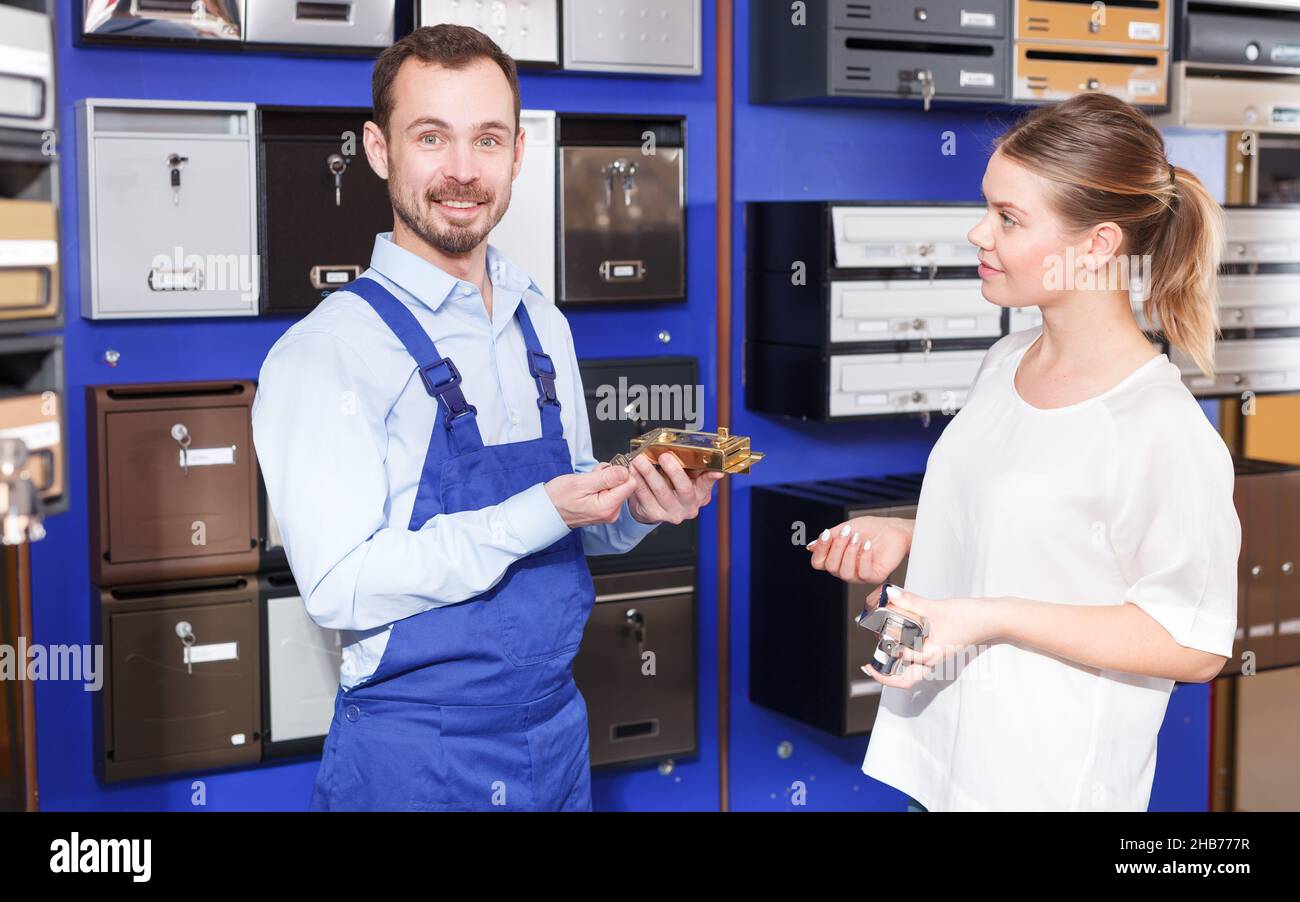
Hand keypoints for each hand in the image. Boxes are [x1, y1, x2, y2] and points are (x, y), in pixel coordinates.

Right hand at [544, 463, 638, 527]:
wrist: (547, 510)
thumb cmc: (558, 498)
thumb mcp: (581, 482)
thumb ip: (606, 477)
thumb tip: (625, 471)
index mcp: (608, 507)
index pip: (630, 483)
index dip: (620, 470)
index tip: (607, 468)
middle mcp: (611, 512)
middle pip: (625, 484)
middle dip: (610, 475)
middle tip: (592, 477)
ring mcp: (608, 512)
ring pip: (617, 486)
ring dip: (604, 478)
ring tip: (588, 482)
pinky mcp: (605, 509)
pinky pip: (610, 491)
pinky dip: (601, 484)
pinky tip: (589, 486)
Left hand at [626, 452, 724, 524]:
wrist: (655, 507)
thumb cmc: (673, 489)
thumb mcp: (690, 481)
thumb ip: (700, 473)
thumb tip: (716, 471)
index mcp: (700, 496)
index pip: (706, 484)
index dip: (709, 477)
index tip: (713, 469)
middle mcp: (688, 507)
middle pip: (683, 488)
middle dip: (674, 470)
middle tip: (664, 456)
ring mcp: (671, 513)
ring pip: (660, 491)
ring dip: (649, 473)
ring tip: (640, 460)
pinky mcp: (654, 514)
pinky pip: (644, 496)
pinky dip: (637, 481)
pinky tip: (632, 471)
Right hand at [807, 516, 912, 592]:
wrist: (895, 529)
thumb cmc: (872, 529)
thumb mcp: (846, 528)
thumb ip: (829, 537)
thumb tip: (810, 546)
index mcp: (837, 558)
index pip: (818, 563)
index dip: (820, 550)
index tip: (827, 534)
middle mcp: (846, 568)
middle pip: (830, 567)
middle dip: (837, 547)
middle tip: (848, 532)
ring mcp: (859, 574)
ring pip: (844, 572)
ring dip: (850, 552)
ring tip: (858, 538)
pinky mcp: (874, 576)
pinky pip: (863, 573)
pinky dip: (863, 558)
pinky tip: (867, 546)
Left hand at [859, 586, 997, 689]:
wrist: (993, 618)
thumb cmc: (970, 616)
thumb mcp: (937, 608)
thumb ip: (912, 602)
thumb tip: (890, 595)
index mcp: (932, 655)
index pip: (903, 663)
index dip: (887, 656)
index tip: (872, 648)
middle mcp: (934, 661)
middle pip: (907, 681)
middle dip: (886, 677)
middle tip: (870, 666)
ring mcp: (937, 657)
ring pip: (913, 673)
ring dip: (896, 669)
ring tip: (879, 657)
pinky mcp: (940, 650)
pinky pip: (920, 661)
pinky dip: (906, 656)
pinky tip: (898, 642)